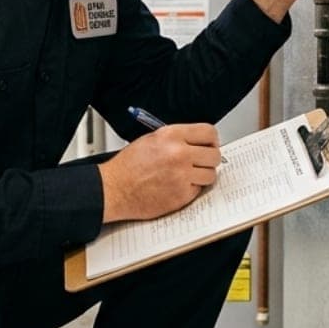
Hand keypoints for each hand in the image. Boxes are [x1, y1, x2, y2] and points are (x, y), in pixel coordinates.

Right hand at [98, 123, 220, 222]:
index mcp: (172, 136)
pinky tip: (176, 186)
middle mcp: (179, 154)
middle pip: (215, 155)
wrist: (114, 189)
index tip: (210, 145)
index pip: (209, 132)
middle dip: (209, 159)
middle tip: (201, 162)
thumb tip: (199, 142)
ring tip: (187, 176)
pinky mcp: (182, 195)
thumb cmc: (128, 166)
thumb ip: (177, 138)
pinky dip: (191, 189)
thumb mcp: (152, 140)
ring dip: (202, 176)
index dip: (212, 140)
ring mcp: (182, 176)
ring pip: (211, 174)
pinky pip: (199, 190)